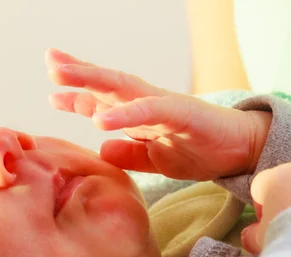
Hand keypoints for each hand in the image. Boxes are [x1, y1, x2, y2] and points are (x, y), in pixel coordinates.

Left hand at [46, 48, 271, 179]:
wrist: (240, 151)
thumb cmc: (198, 150)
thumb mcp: (155, 159)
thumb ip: (128, 154)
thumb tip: (102, 149)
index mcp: (137, 114)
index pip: (102, 99)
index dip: (77, 94)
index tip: (52, 94)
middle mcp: (145, 103)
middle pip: (106, 84)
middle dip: (76, 73)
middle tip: (50, 63)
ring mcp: (161, 104)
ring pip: (120, 87)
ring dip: (89, 79)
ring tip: (59, 75)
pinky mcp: (180, 113)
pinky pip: (148, 111)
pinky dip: (124, 114)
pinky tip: (100, 119)